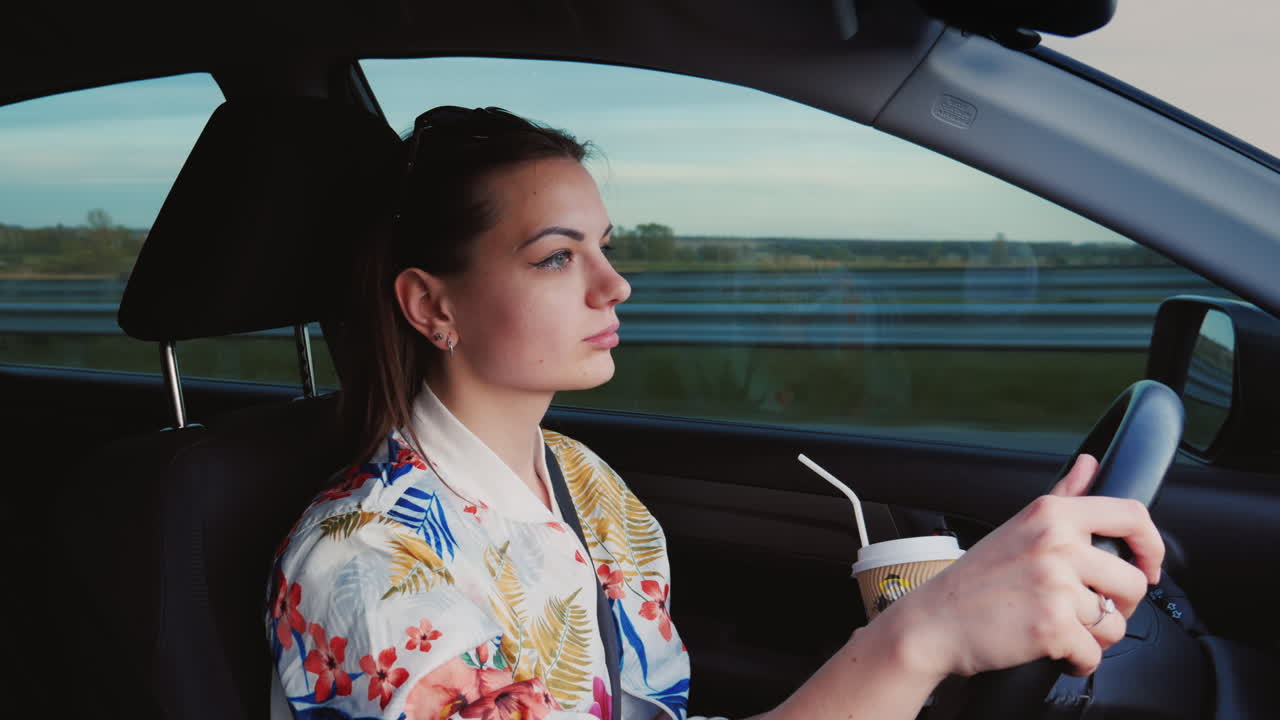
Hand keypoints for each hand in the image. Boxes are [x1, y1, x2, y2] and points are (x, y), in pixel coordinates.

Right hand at [880, 454, 1164, 678]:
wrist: (934, 622)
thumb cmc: (975, 579)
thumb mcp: (1018, 526)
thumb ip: (1063, 496)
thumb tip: (1090, 464)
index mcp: (1051, 515)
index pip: (1131, 516)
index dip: (1151, 545)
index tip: (1148, 565)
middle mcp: (1057, 544)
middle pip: (1134, 582)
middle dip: (1119, 606)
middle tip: (1089, 611)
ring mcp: (1055, 586)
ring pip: (1116, 623)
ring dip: (1095, 637)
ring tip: (1064, 630)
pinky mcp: (1052, 626)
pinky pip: (1093, 655)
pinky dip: (1077, 661)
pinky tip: (1054, 650)